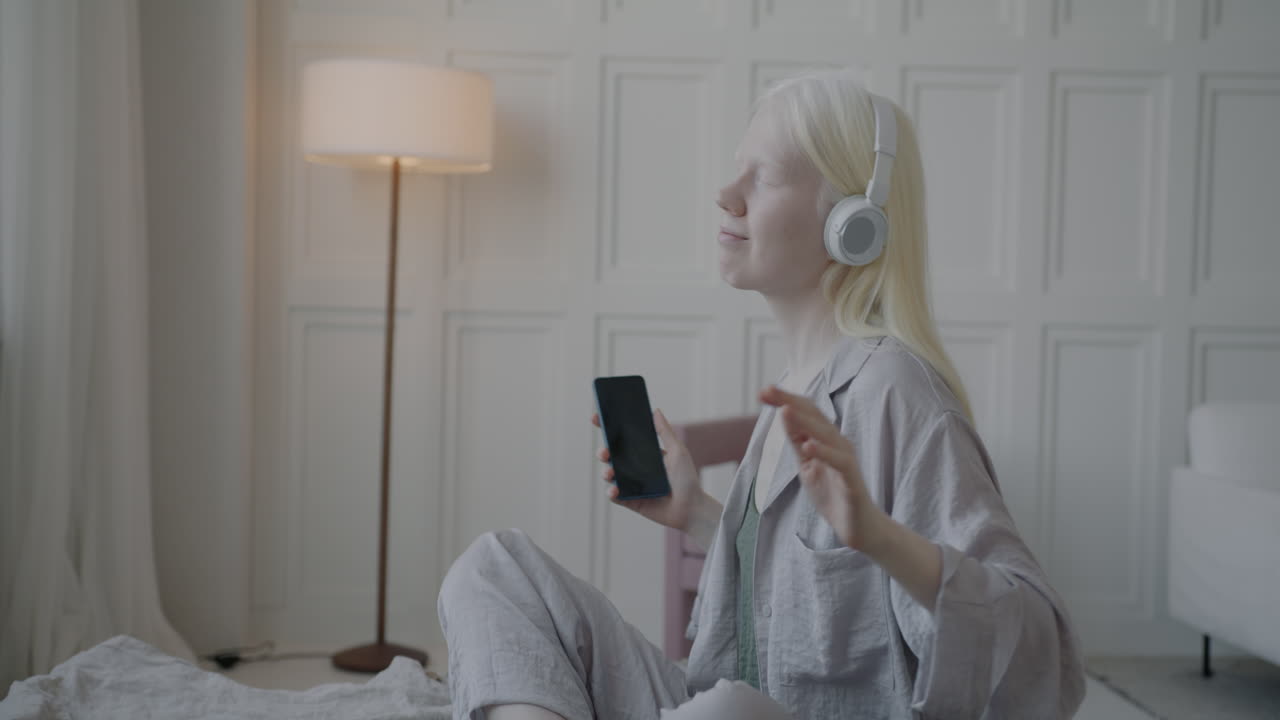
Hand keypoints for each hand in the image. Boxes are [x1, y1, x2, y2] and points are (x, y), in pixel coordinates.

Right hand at [591, 409, 704, 532]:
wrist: (692, 508)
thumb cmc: (687, 479)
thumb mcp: (678, 451)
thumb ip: (665, 432)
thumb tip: (655, 410)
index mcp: (644, 454)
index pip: (623, 440)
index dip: (608, 429)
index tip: (596, 417)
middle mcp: (635, 468)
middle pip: (612, 457)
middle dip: (603, 452)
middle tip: (604, 452)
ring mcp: (632, 485)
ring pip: (610, 475)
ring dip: (606, 472)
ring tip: (610, 472)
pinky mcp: (631, 501)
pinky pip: (615, 496)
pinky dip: (612, 492)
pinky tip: (615, 490)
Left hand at [759, 385, 886, 551]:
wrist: (858, 526)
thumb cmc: (833, 493)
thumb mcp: (806, 465)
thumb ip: (797, 442)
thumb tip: (783, 414)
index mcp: (826, 438)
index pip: (806, 411)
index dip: (785, 399)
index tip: (762, 392)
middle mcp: (838, 442)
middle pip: (814, 415)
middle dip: (790, 401)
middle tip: (767, 391)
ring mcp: (846, 459)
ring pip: (827, 434)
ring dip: (805, 421)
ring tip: (784, 410)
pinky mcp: (852, 478)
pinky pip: (839, 461)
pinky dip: (824, 452)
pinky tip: (807, 446)